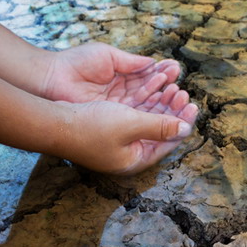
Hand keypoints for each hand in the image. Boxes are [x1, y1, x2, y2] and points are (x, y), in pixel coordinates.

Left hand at [42, 42, 181, 106]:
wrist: (51, 79)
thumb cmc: (75, 63)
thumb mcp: (108, 57)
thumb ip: (131, 62)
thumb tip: (154, 63)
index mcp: (122, 77)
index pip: (148, 78)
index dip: (163, 75)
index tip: (176, 69)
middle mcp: (123, 95)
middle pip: (152, 95)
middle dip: (168, 91)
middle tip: (181, 87)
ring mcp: (118, 108)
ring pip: (147, 107)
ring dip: (163, 102)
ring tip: (177, 94)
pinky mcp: (112, 119)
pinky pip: (136, 117)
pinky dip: (151, 112)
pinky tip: (164, 105)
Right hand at [59, 84, 197, 174]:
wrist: (52, 122)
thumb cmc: (90, 126)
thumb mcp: (131, 124)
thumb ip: (160, 126)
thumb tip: (186, 129)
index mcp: (136, 159)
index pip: (169, 142)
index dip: (183, 122)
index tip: (194, 105)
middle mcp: (129, 153)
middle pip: (160, 130)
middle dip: (172, 110)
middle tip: (183, 92)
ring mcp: (118, 142)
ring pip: (148, 120)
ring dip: (160, 103)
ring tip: (171, 86)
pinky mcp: (109, 129)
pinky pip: (135, 114)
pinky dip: (145, 101)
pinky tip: (153, 87)